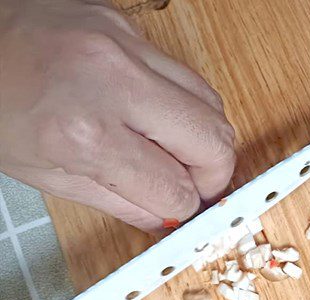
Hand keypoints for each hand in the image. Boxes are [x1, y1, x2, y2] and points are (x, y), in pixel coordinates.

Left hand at [0, 0, 234, 231]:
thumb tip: (168, 218)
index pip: (177, 191)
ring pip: (211, 105)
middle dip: (213, 176)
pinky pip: (183, 75)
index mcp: (85, 134)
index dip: (183, 210)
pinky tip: (151, 115)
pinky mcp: (128, 25)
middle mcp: (113, 83)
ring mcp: (124, 45)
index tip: (181, 212)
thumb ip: (119, 202)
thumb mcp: (48, 175)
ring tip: (174, 151)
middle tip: (193, 185)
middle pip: (215, 143)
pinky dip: (179, 103)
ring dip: (202, 139)